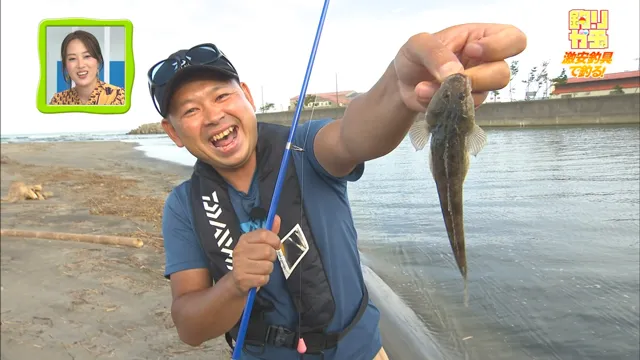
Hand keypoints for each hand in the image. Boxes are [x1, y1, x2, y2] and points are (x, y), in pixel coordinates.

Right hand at [231, 215, 281, 293]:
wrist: (236, 279)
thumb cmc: (251, 258)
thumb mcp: (258, 244)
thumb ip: (269, 232)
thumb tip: (276, 217)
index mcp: (244, 239)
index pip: (264, 234)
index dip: (275, 240)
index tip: (276, 245)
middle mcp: (240, 250)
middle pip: (268, 251)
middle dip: (272, 257)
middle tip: (266, 259)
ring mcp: (239, 265)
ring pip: (267, 266)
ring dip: (268, 269)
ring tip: (261, 268)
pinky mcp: (242, 279)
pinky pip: (264, 278)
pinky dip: (264, 279)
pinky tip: (257, 276)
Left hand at [393, 23, 526, 111]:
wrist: (400, 84)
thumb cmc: (413, 57)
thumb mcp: (417, 44)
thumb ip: (435, 53)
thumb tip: (455, 73)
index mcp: (481, 38)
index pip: (513, 39)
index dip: (499, 47)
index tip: (471, 51)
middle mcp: (485, 63)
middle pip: (503, 74)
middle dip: (476, 78)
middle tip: (450, 78)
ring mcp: (478, 87)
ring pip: (485, 95)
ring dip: (453, 94)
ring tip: (423, 89)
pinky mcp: (466, 105)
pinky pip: (465, 111)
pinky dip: (443, 106)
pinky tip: (425, 98)